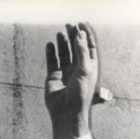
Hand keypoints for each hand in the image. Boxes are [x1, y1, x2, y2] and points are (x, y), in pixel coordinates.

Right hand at [45, 22, 98, 138]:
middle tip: (69, 25)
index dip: (86, 37)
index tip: (81, 24)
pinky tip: (50, 44)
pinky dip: (51, 52)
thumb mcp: (85, 71)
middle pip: (76, 49)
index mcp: (89, 70)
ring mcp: (65, 73)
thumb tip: (80, 34)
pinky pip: (52, 61)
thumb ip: (82, 52)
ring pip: (64, 54)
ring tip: (60, 33)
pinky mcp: (53, 77)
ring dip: (62, 43)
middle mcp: (78, 71)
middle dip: (73, 36)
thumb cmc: (80, 95)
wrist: (67, 113)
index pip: (89, 50)